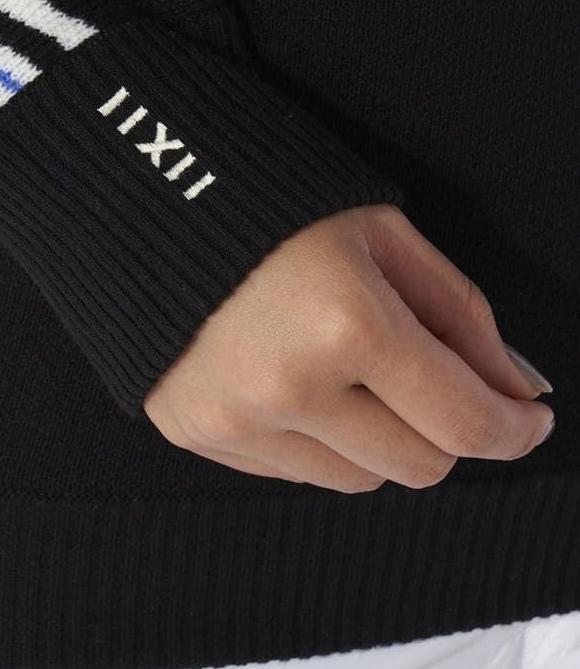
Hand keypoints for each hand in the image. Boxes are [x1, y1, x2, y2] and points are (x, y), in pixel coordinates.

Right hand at [143, 203, 554, 492]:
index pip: (462, 424)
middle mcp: (288, 388)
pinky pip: (289, 471)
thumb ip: (459, 314)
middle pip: (417, 467)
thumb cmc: (266, 194)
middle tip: (432, 380)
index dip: (512, 429)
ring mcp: (234, 419)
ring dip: (377, 439)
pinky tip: (293, 377)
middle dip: (445, 430)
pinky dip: (313, 439)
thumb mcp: (380, 230)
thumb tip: (513, 387)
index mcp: (346, 324)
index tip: (525, 419)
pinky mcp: (194, 433)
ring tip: (348, 369)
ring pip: (355, 481)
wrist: (143, 188)